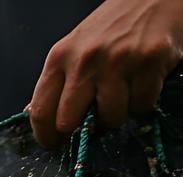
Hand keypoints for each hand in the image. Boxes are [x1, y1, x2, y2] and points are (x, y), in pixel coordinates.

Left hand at [28, 0, 182, 146]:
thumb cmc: (114, 25)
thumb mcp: (75, 47)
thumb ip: (59, 81)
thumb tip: (33, 114)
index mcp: (60, 57)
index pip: (41, 111)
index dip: (46, 136)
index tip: (55, 144)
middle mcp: (85, 60)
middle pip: (69, 122)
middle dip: (83, 130)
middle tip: (96, 122)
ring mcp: (118, 61)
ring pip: (111, 118)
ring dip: (119, 114)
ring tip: (125, 93)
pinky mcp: (150, 61)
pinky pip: (142, 105)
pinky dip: (144, 102)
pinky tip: (144, 81)